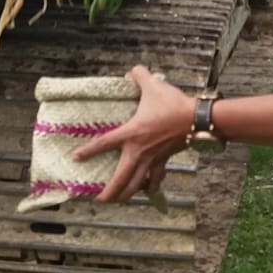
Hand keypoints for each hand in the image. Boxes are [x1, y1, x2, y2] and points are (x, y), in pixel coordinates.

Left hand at [73, 65, 194, 202]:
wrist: (196, 119)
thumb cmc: (173, 104)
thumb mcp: (153, 85)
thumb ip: (139, 76)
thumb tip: (131, 72)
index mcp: (132, 133)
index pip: (104, 143)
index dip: (88, 151)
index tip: (76, 158)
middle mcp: (139, 150)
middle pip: (121, 177)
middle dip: (110, 192)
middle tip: (100, 200)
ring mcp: (153, 158)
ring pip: (138, 183)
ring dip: (128, 193)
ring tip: (120, 199)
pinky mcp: (164, 160)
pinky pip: (156, 177)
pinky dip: (152, 185)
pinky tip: (149, 190)